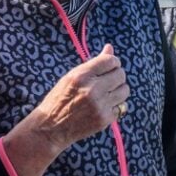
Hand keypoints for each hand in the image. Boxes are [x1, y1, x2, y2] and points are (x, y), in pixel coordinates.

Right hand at [2, 44, 129, 175]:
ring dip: (119, 90)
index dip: (113, 62)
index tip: (110, 66)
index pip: (110, 60)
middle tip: (108, 81)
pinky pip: (121, 107)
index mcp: (81, 75)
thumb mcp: (71, 76)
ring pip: (125, 90)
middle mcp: (92, 89)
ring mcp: (99, 105)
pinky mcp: (104, 119)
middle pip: (121, 74)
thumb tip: (110, 47)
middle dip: (117, 76)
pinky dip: (115, 106)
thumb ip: (93, 63)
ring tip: (108, 93)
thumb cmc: (60, 99)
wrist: (50, 128)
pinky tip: (104, 106)